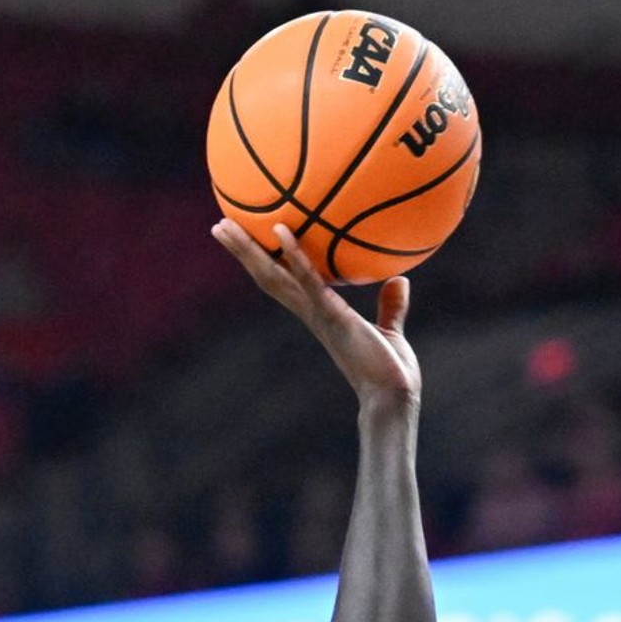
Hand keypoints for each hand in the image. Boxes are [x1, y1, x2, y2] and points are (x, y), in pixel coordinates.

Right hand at [211, 219, 420, 410]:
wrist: (391, 396)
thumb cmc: (389, 371)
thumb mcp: (389, 332)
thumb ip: (390, 306)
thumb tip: (400, 280)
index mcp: (319, 312)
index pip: (284, 281)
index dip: (264, 261)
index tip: (246, 240)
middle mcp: (310, 311)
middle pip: (268, 276)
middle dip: (243, 252)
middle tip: (220, 225)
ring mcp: (317, 313)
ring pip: (274, 276)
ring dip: (248, 250)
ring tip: (225, 225)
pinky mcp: (331, 314)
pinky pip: (308, 279)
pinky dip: (294, 254)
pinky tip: (281, 229)